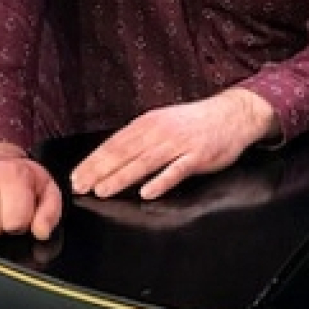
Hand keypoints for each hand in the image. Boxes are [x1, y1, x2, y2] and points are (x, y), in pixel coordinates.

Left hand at [70, 88, 274, 199]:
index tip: (76, 176)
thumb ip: (140, 139)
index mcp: (149, 123)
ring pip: (145, 162)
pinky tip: (146, 193)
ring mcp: (180, 144)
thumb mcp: (163, 123)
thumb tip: (112, 158)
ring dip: (122, 177)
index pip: (114, 143)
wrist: (232, 115)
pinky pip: (176, 170)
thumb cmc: (195, 123)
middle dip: (99, 171)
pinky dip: (160, 182)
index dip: (93, 161)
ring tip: (103, 191)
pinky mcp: (198, 156)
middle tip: (80, 187)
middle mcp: (161, 131)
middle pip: (125, 153)